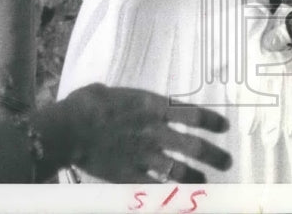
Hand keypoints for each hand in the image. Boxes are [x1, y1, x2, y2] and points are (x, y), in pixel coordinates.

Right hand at [58, 84, 231, 182]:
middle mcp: (153, 132)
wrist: (66, 129)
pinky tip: (181, 199)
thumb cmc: (83, 104)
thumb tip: (121, 99)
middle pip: (194, 146)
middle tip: (226, 161)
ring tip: (204, 180)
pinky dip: (172, 195)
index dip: (210, 121)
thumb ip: (124, 100)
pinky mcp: (132, 175)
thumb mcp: (106, 92)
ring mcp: (144, 156)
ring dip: (197, 177)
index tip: (223, 126)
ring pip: (182, 171)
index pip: (190, 114)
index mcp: (148, 107)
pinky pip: (159, 189)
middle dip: (215, 156)